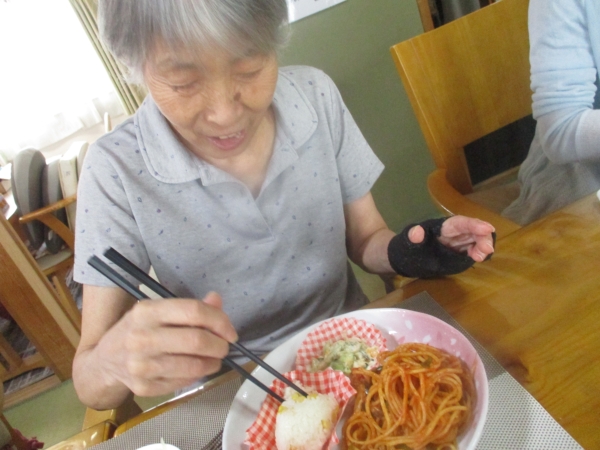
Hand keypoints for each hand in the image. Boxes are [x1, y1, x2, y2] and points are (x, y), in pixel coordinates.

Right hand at [95, 292, 237, 396]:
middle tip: (224, 346)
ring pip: (193, 365)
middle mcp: (141, 337)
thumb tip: (217, 300)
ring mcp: (141, 365)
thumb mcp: (157, 311)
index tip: (229, 330)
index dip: (219, 320)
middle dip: (219, 345)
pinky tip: (195, 368)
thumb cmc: (137, 331)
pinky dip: (196, 375)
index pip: (193, 311)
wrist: (103, 362)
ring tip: (214, 359)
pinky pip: (183, 382)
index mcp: (146, 312)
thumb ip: (189, 307)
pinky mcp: (144, 387)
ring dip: (212, 363)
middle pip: (196, 340)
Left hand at [407, 216, 494, 261]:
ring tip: (481, 257)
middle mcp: (453, 233)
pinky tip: (479, 258)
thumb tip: (416, 232)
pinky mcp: (460, 253)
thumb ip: (412, 236)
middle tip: (488, 250)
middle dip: (483, 237)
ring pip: (476, 240)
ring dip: (483, 246)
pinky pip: (473, 250)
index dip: (474, 225)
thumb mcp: (407, 242)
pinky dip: (479, 253)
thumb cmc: (408, 246)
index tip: (488, 228)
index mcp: (443, 227)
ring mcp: (458, 243)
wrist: (407, 259)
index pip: (460, 223)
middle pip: (472, 231)